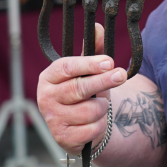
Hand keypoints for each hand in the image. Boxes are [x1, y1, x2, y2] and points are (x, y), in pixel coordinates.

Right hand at [37, 23, 127, 152]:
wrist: (80, 126)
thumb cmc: (83, 92)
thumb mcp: (88, 70)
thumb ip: (94, 49)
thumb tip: (98, 28)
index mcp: (49, 77)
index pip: (66, 67)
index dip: (89, 64)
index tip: (109, 62)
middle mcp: (46, 97)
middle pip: (78, 88)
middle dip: (103, 81)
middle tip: (121, 75)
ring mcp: (53, 119)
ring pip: (89, 110)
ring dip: (102, 107)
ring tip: (100, 105)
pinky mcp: (62, 138)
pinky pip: (92, 129)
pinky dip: (100, 125)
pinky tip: (95, 122)